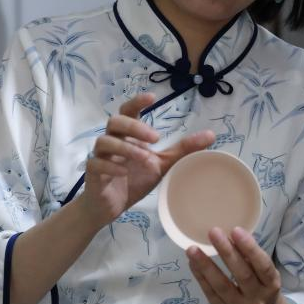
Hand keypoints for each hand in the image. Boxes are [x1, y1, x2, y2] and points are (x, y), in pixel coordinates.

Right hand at [83, 93, 214, 226]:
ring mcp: (100, 155)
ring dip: (126, 148)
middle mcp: (112, 140)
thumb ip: (183, 149)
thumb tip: (211, 135)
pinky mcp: (92, 172)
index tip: (152, 97)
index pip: (128, 111)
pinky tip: (123, 172)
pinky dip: (110, 165)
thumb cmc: (134, 179)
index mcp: (128, 135)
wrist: (110, 206)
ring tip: (145, 158)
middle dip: (135, 127)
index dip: (137, 102)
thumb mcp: (163, 164)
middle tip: (155, 138)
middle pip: (115, 121)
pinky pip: (96, 162)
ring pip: (105, 141)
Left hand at [187, 226, 291, 303]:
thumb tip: (230, 236)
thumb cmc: (261, 288)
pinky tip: (193, 262)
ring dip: (206, 265)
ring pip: (222, 285)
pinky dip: (200, 276)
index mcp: (271, 284)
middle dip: (227, 252)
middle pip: (242, 274)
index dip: (250, 248)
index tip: (236, 230)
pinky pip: (210, 293)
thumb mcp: (264, 275)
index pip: (263, 265)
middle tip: (213, 232)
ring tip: (192, 249)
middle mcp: (257, 298)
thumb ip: (251, 259)